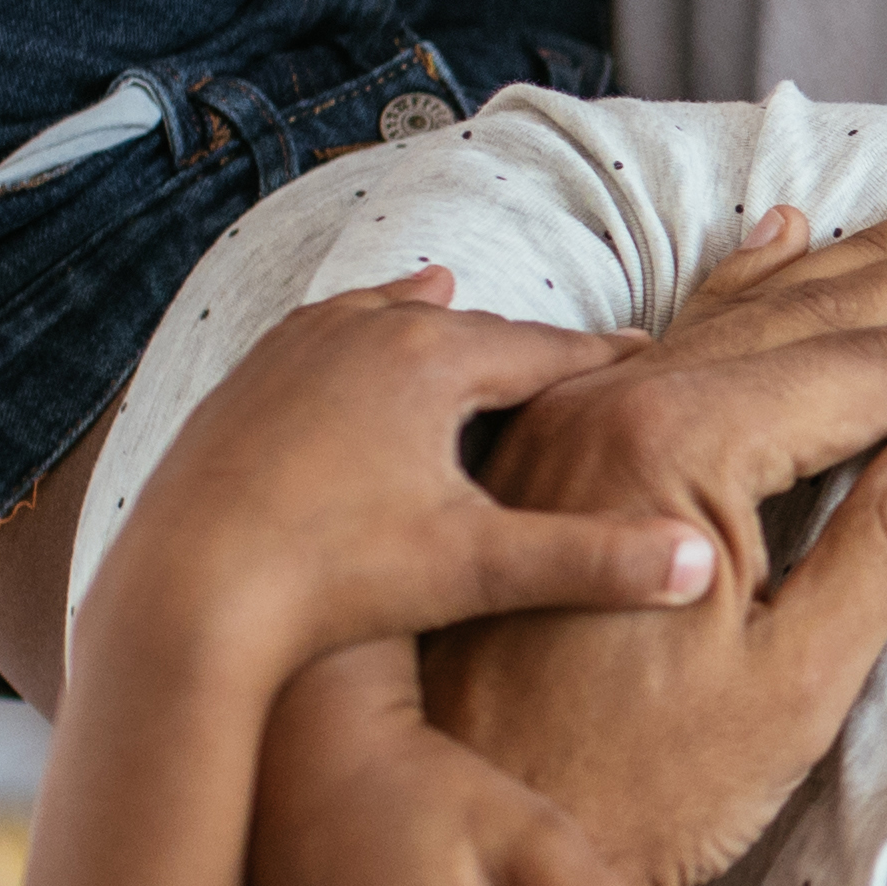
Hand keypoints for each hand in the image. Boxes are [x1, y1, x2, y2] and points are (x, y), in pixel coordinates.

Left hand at [73, 274, 722, 697]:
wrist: (182, 594)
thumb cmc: (333, 580)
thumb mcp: (477, 569)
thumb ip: (593, 560)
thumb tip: (705, 561)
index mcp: (432, 359)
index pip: (549, 352)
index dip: (607, 360)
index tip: (655, 354)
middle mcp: (364, 329)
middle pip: (470, 329)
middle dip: (525, 343)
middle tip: (577, 351)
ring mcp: (294, 347)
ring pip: (382, 313)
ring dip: (426, 315)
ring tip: (453, 291)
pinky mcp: (242, 377)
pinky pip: (316, 333)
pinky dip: (350, 329)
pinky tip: (348, 329)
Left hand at [421, 186, 886, 885]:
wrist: (471, 840)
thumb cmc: (640, 789)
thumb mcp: (792, 686)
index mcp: (676, 448)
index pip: (866, 369)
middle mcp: (614, 401)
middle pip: (816, 314)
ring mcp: (576, 416)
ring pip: (748, 310)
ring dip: (864, 259)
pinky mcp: (558, 445)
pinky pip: (675, 336)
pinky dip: (748, 284)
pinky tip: (786, 234)